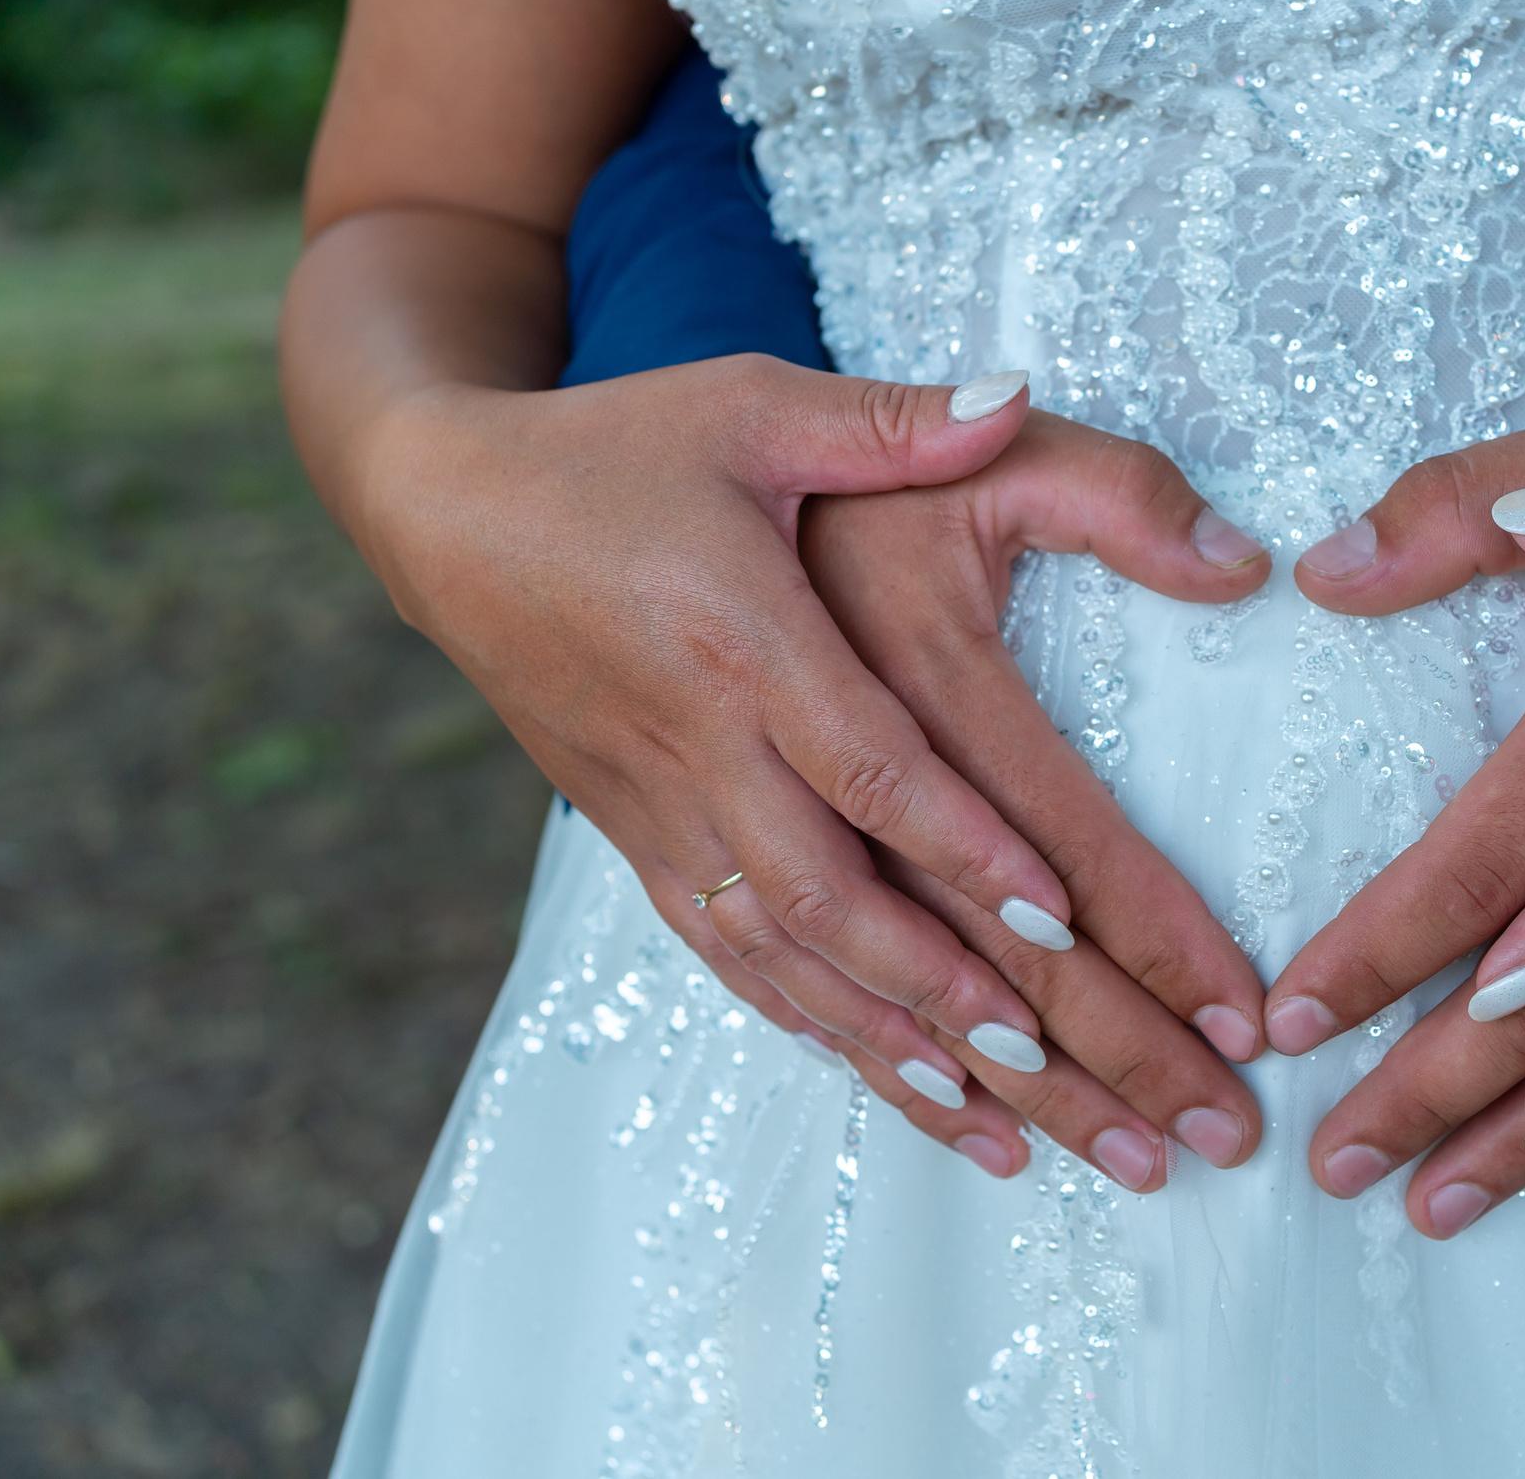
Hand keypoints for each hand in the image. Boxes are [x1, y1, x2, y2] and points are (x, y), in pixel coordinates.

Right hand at [351, 357, 1263, 1190]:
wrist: (441, 510)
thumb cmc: (616, 447)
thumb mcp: (754, 403)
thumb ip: (896, 419)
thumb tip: (1022, 394)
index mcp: (745, 637)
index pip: (870, 767)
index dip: (962, 848)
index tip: (1059, 924)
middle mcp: (703, 745)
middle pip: (843, 904)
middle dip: (967, 1003)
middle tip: (1083, 1083)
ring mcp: (662, 807)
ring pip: (788, 958)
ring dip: (899, 1048)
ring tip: (1013, 1129)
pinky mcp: (637, 837)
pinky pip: (731, 955)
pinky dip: (817, 1028)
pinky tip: (895, 1081)